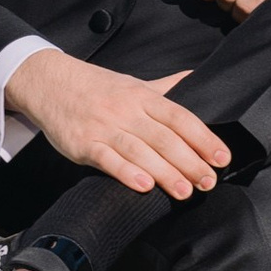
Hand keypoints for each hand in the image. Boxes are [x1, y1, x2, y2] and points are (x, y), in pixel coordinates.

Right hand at [1, 49, 230, 199]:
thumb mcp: (133, 83)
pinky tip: (144, 185)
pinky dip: (126, 172)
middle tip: (209, 182)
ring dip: (165, 172)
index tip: (221, 157)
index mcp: (142, 96)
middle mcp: (125, 111)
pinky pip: (107, 160)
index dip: (203, 138)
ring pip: (139, 151)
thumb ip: (166, 87)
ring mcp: (103, 128)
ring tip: (185, 191)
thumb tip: (197, 79)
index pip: (180, 117)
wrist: (48, 83)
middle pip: (164, 138)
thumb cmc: (96, 87)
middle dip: (190, 161)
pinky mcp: (83, 144)